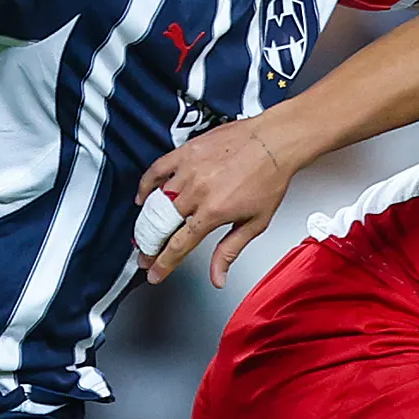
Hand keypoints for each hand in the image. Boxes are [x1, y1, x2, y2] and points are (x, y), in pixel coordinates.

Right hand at [137, 117, 294, 286]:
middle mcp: (197, 191)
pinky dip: (145, 185)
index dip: (163, 264)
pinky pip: (156, 169)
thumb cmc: (270, 177)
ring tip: (145, 233)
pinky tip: (143, 196)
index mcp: (213, 211)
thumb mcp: (255, 223)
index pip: (179, 245)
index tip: (154, 273)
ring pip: (156, 201)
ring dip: (147, 221)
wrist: (274, 141)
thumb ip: (230, 250)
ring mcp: (189, 169)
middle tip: (144, 256)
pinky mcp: (185, 152)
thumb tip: (218, 277)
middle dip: (149, 246)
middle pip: (161, 226)